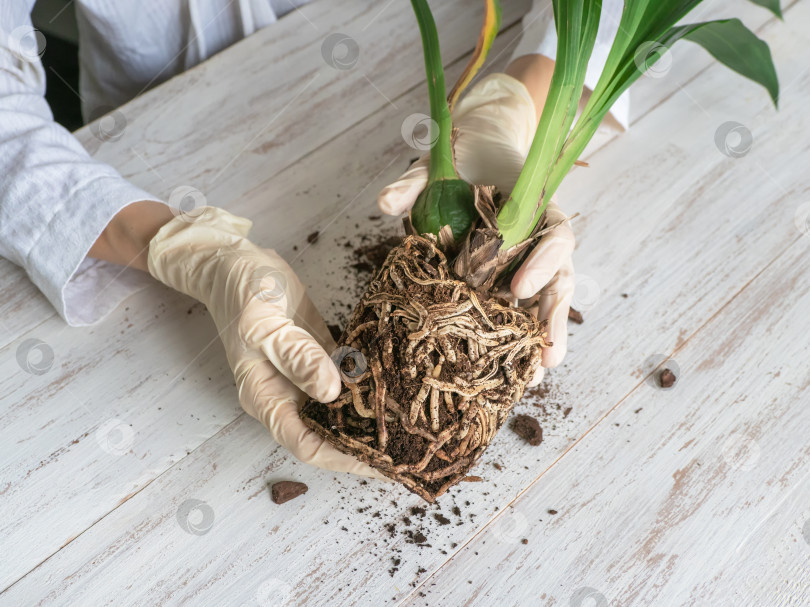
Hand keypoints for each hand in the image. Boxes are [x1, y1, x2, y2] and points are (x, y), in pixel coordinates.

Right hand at [147, 206, 386, 478]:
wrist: (236, 264)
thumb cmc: (242, 291)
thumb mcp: (264, 322)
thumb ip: (296, 355)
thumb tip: (331, 391)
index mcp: (266, 396)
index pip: (305, 443)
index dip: (342, 457)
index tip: (380, 463)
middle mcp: (287, 395)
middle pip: (328, 433)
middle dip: (365, 444)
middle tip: (409, 448)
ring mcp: (305, 376)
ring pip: (342, 409)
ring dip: (371, 417)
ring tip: (412, 424)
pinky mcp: (321, 355)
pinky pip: (348, 377)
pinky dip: (370, 384)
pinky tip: (400, 385)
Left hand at [377, 73, 573, 385]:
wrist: (471, 154)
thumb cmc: (460, 158)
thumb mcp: (435, 164)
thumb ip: (413, 181)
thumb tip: (385, 206)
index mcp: (535, 205)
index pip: (555, 234)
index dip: (543, 261)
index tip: (517, 287)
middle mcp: (538, 238)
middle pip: (559, 279)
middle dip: (552, 318)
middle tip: (545, 354)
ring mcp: (526, 261)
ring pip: (544, 302)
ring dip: (542, 338)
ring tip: (536, 376)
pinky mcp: (507, 279)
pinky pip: (519, 308)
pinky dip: (517, 336)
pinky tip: (509, 369)